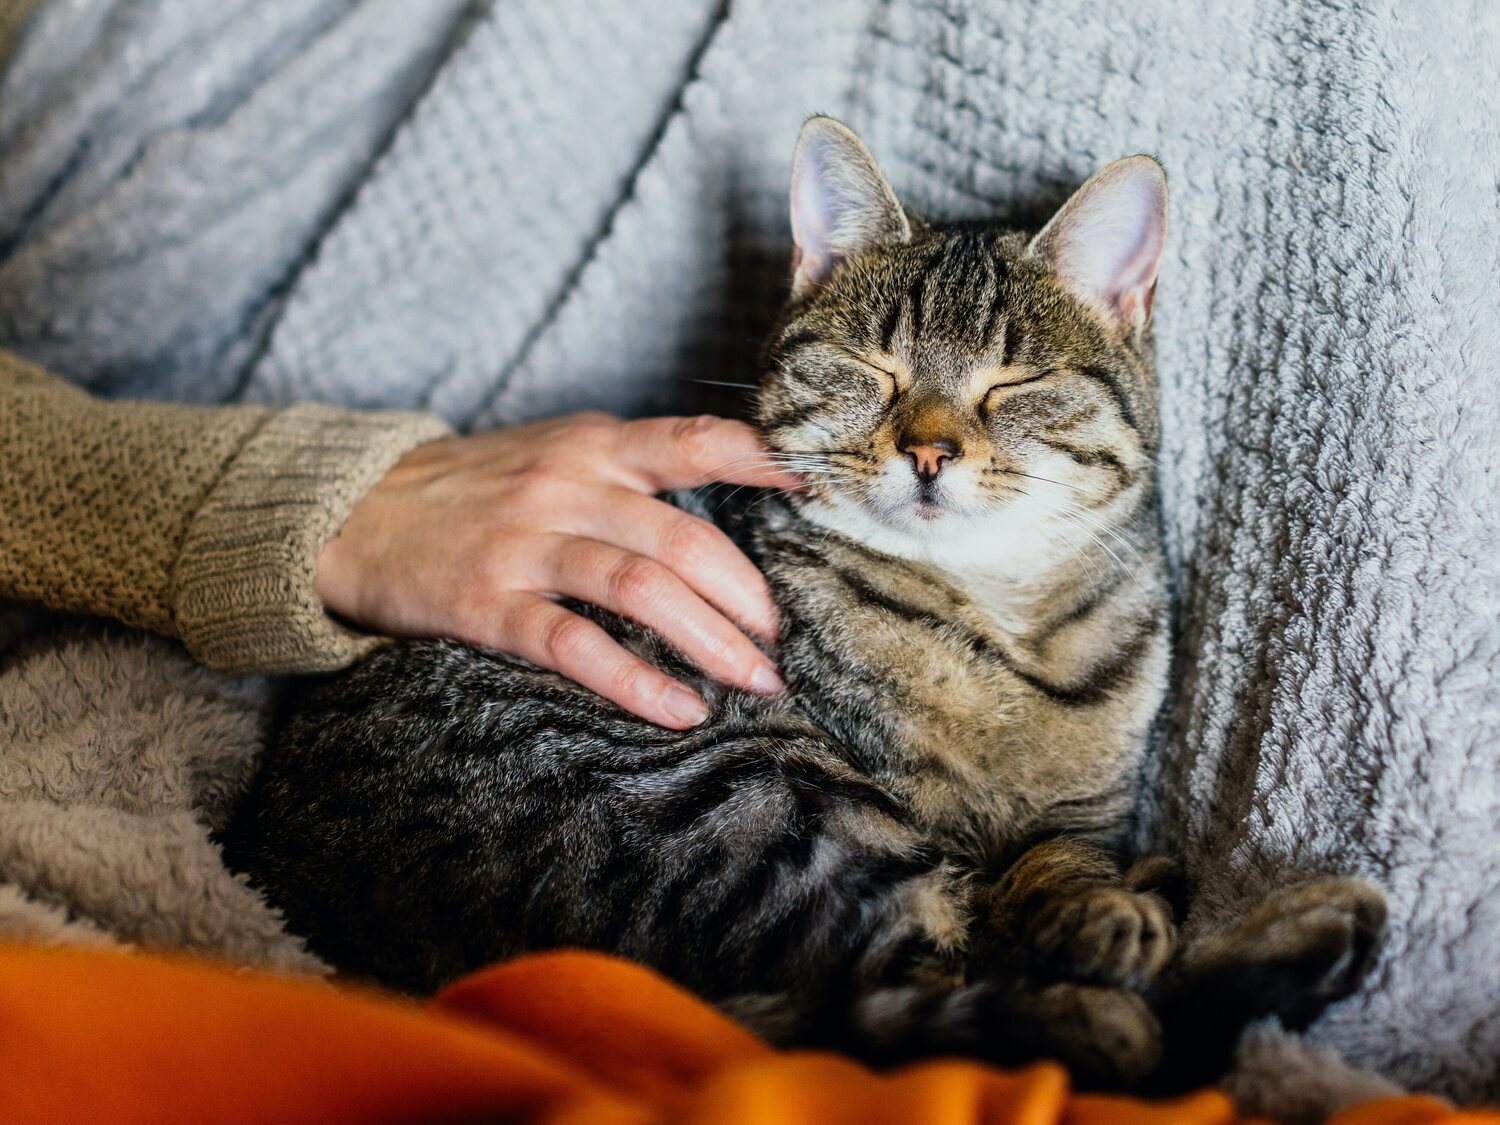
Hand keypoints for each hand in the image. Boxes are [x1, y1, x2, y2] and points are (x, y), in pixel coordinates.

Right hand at [315, 412, 800, 728]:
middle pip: (685, 540)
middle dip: (749, 598)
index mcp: (593, 446)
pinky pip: (574, 646)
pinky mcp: (486, 604)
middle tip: (784, 642)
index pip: (696, 441)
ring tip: (756, 681)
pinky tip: (678, 710)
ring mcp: (525, 545)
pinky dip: (634, 681)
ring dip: (712, 642)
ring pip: (641, 590)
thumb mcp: (554, 451)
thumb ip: (631, 470)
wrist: (355, 509)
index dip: (765, 461)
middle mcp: (566, 486)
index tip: (824, 489)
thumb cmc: (475, 486)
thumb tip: (731, 495)